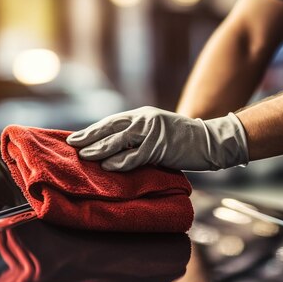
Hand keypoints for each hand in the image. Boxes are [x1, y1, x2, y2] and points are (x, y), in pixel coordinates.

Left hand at [66, 106, 248, 171]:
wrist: (209, 141)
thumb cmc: (183, 140)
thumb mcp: (158, 130)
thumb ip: (138, 136)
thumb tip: (114, 148)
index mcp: (143, 115)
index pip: (112, 122)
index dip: (93, 130)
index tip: (76, 137)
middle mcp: (145, 120)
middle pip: (110, 128)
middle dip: (90, 137)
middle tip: (72, 145)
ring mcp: (152, 132)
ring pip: (119, 141)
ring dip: (100, 149)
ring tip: (84, 156)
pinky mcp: (160, 147)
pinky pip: (135, 156)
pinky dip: (119, 162)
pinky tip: (107, 166)